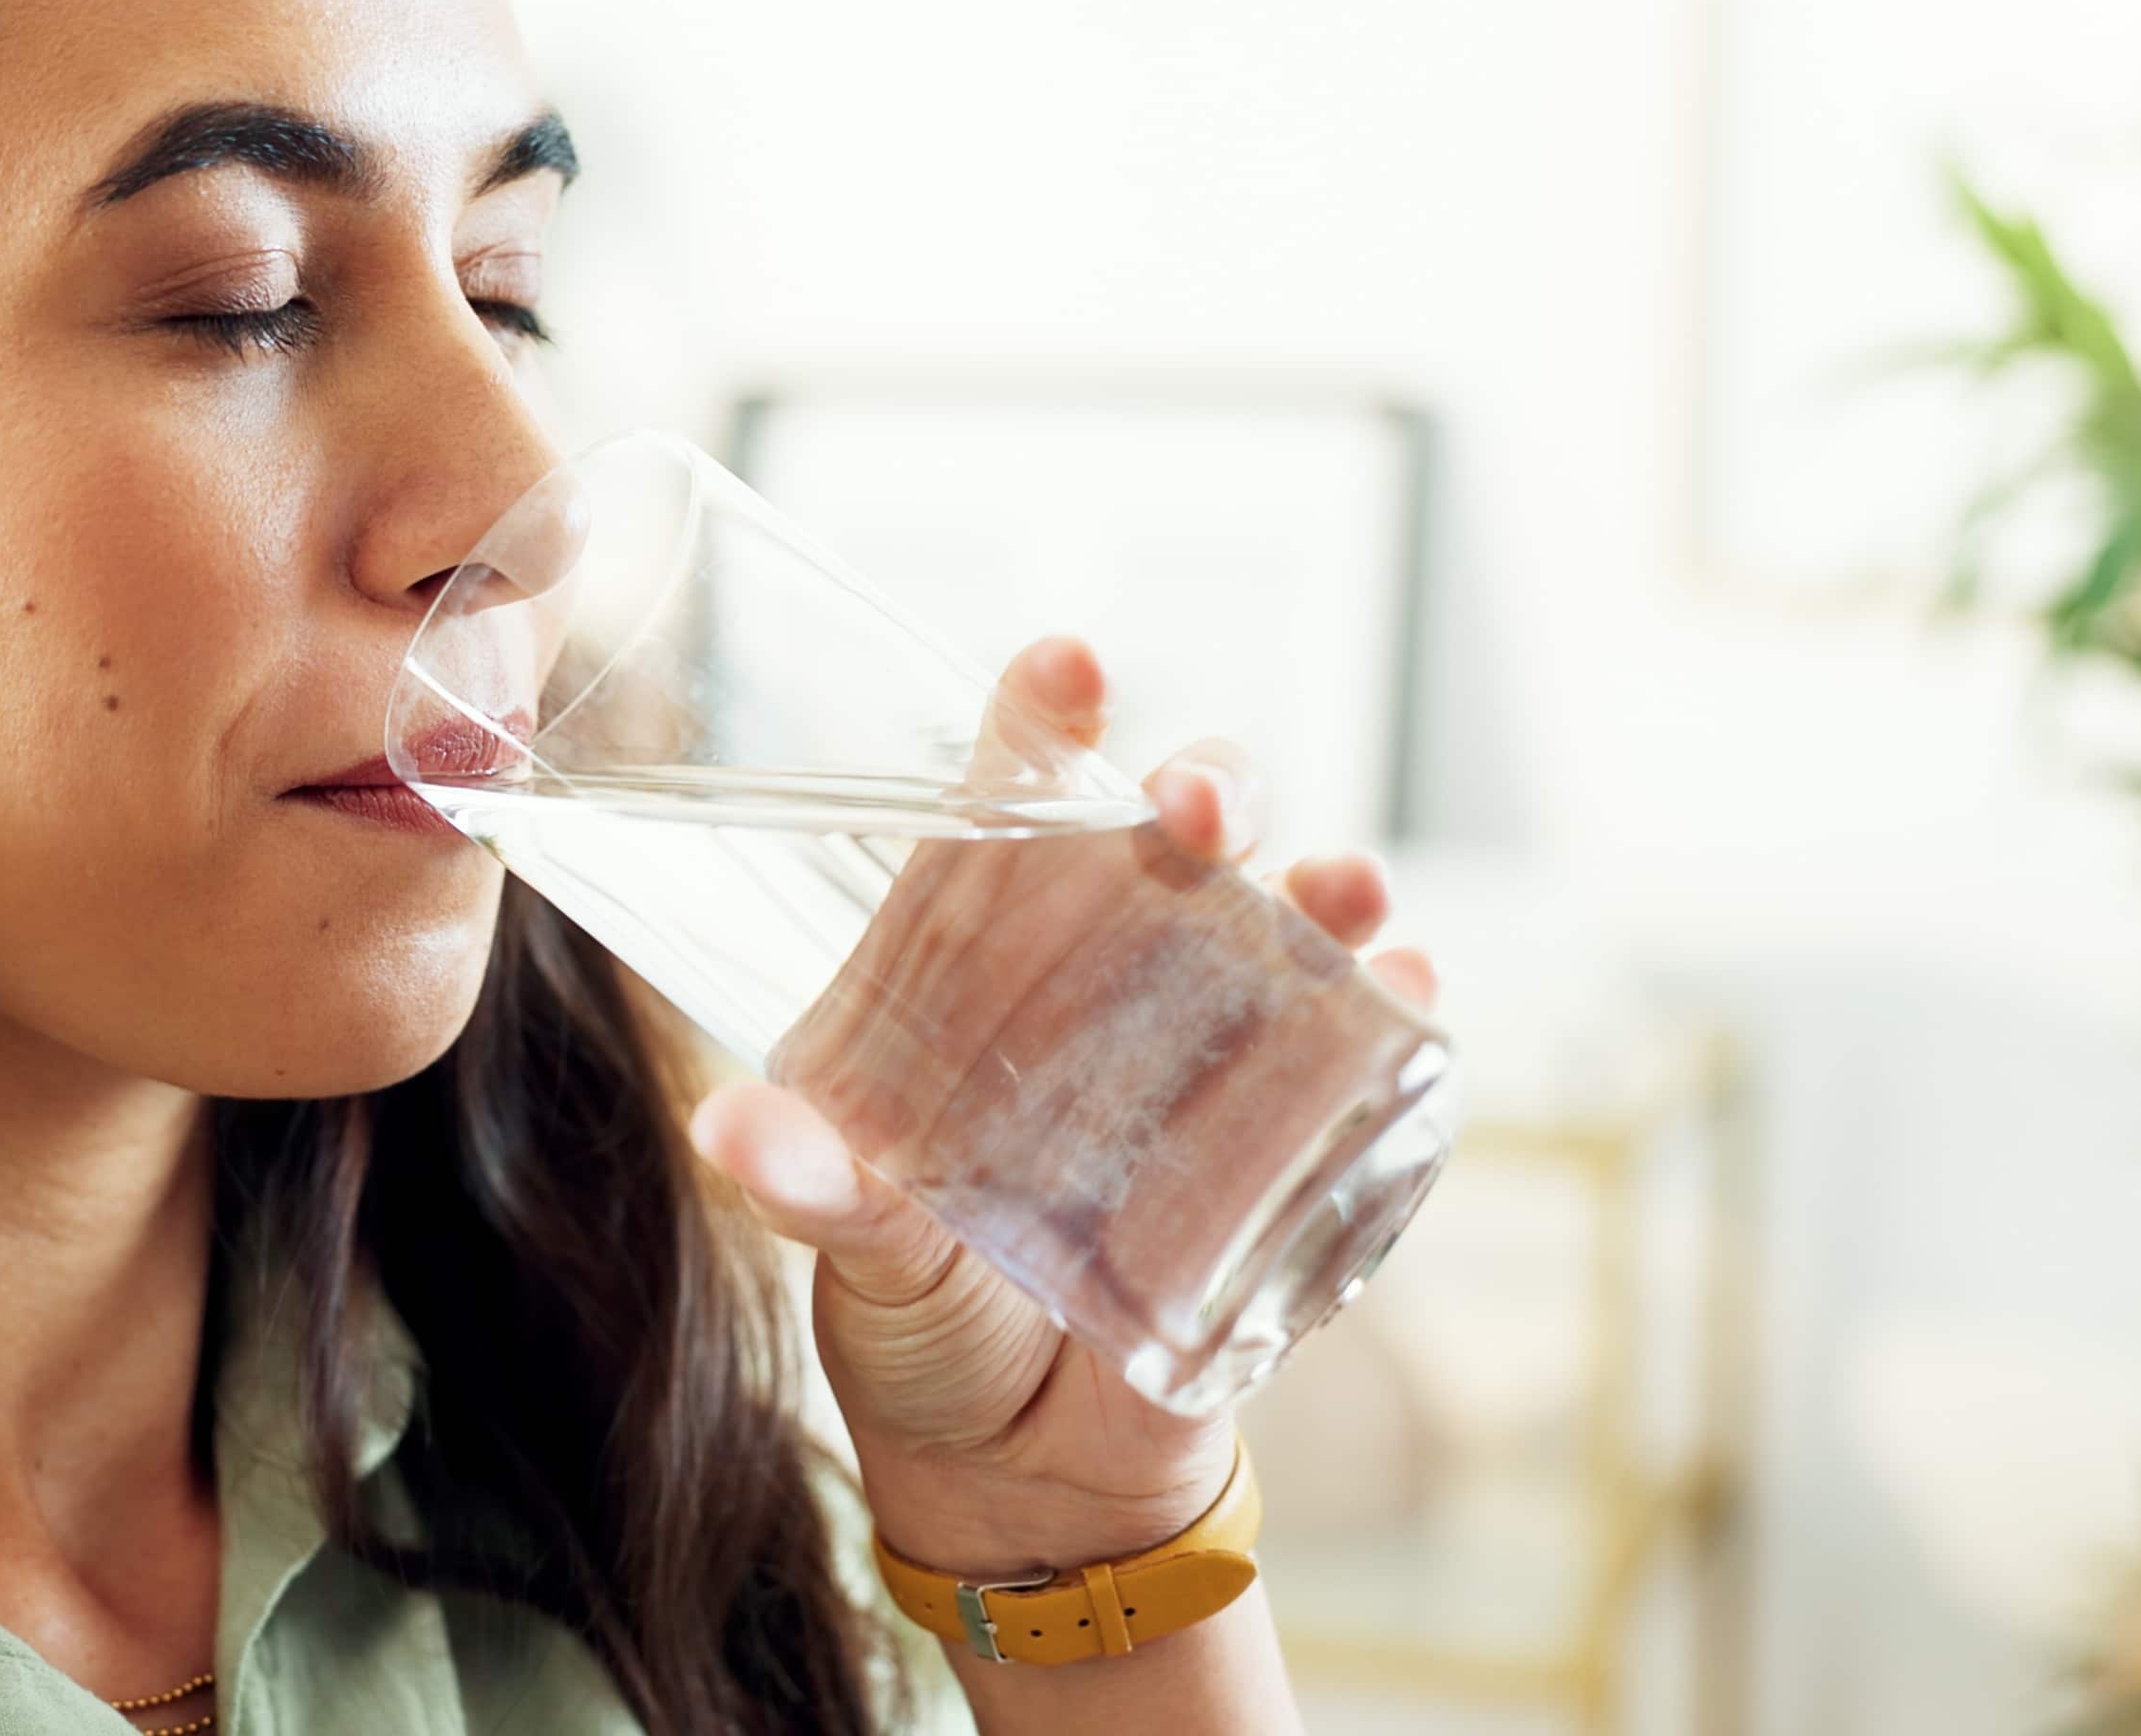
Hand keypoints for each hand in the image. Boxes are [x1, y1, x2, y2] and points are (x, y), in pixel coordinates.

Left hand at [685, 634, 1437, 1579]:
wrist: (1027, 1476)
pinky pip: (1362, 1053)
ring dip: (1329, 881)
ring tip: (1346, 885)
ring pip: (1284, 919)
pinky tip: (1411, 984)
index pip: (1009, 808)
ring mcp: (1206, 1054)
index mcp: (975, 971)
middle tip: (1198, 806)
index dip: (1042, 723)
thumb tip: (729, 1125)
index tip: (1067, 663)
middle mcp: (1102, 983)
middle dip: (1204, 789)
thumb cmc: (920, 1327)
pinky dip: (1398, 1007)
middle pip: (1169, 837)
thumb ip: (817, 1188)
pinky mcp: (1287, 1143)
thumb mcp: (861, 1253)